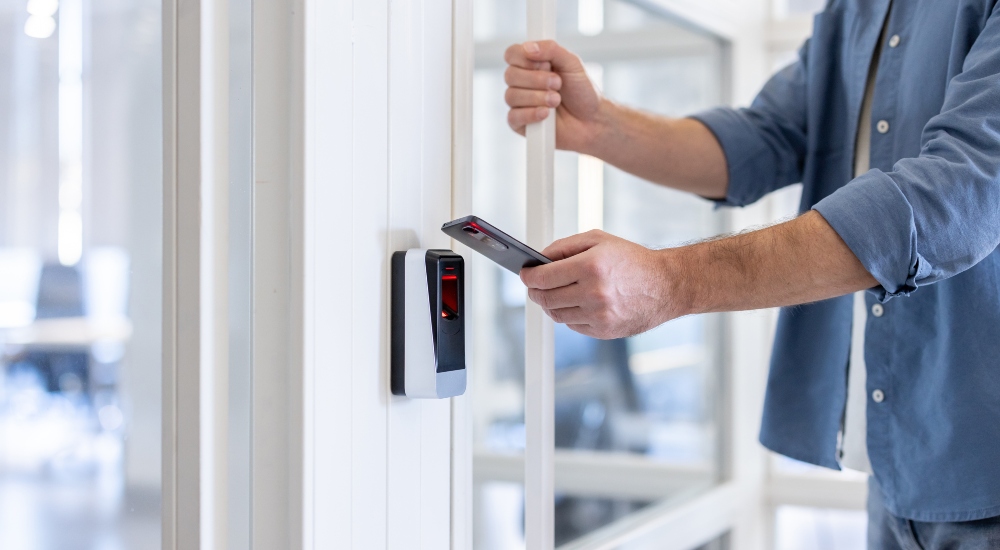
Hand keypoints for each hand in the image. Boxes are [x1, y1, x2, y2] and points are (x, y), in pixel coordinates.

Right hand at [504, 40, 605, 151]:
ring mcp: (519, 103)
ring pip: (511, 96)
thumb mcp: (572, 63)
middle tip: (557, 83)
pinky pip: (513, 117)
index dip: (524, 58)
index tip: (545, 64)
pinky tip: (546, 114)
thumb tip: (528, 47)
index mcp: (531, 63)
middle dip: (536, 80)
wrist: (592, 120)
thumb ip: (551, 50)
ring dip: (537, 98)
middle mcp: (522, 82)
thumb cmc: (582, 91)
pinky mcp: (520, 123)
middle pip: (510, 75)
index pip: (512, 54)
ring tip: (556, 100)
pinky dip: (531, 114)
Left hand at [520, 230, 687, 338]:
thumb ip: (565, 246)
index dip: (528, 276)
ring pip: (556, 314)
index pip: (543, 277)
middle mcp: (594, 293)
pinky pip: (572, 325)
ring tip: (552, 293)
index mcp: (591, 266)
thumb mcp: (599, 240)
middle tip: (533, 285)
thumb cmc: (633, 260)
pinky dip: (567, 315)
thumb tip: (539, 259)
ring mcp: (599, 315)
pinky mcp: (604, 330)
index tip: (524, 274)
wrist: (666, 286)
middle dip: (534, 291)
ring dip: (549, 304)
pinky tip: (573, 303)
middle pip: (546, 298)